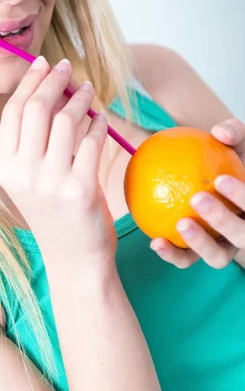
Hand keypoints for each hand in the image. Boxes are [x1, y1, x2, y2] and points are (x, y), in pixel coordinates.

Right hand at [0, 56, 116, 263]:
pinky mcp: (80, 189)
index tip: (43, 63)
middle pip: (37, 109)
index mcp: (4, 167)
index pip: (13, 112)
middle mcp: (22, 173)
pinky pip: (92, 141)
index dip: (29, 82)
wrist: (73, 258)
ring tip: (88, 90)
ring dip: (80, 98)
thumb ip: (34, 141)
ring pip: (66, 120)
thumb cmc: (54, 214)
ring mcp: (50, 182)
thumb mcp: (30, 180)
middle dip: (54, 80)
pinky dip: (99, 124)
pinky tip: (101, 119)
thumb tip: (54, 92)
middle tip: (68, 68)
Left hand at [150, 119, 244, 268]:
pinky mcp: (201, 254)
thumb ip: (233, 133)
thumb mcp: (236, 141)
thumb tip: (220, 132)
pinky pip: (188, 258)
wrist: (214, 176)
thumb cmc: (227, 156)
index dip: (243, 196)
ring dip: (200, 244)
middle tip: (197, 199)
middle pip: (243, 236)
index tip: (220, 179)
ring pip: (218, 257)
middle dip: (223, 220)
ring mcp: (226, 246)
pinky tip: (155, 241)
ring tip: (179, 224)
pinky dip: (172, 254)